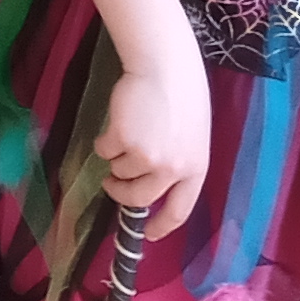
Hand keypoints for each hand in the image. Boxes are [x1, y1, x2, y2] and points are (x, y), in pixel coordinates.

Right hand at [94, 59, 210, 235]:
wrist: (165, 65)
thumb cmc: (183, 94)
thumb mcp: (193, 136)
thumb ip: (180, 162)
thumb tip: (157, 186)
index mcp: (195, 169)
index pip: (178, 211)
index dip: (161, 226)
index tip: (148, 235)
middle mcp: (172, 169)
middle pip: (140, 198)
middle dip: (122, 194)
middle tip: (112, 185)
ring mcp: (146, 156)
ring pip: (119, 172)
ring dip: (115, 159)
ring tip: (123, 134)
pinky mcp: (121, 141)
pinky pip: (104, 151)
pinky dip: (104, 141)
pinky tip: (116, 122)